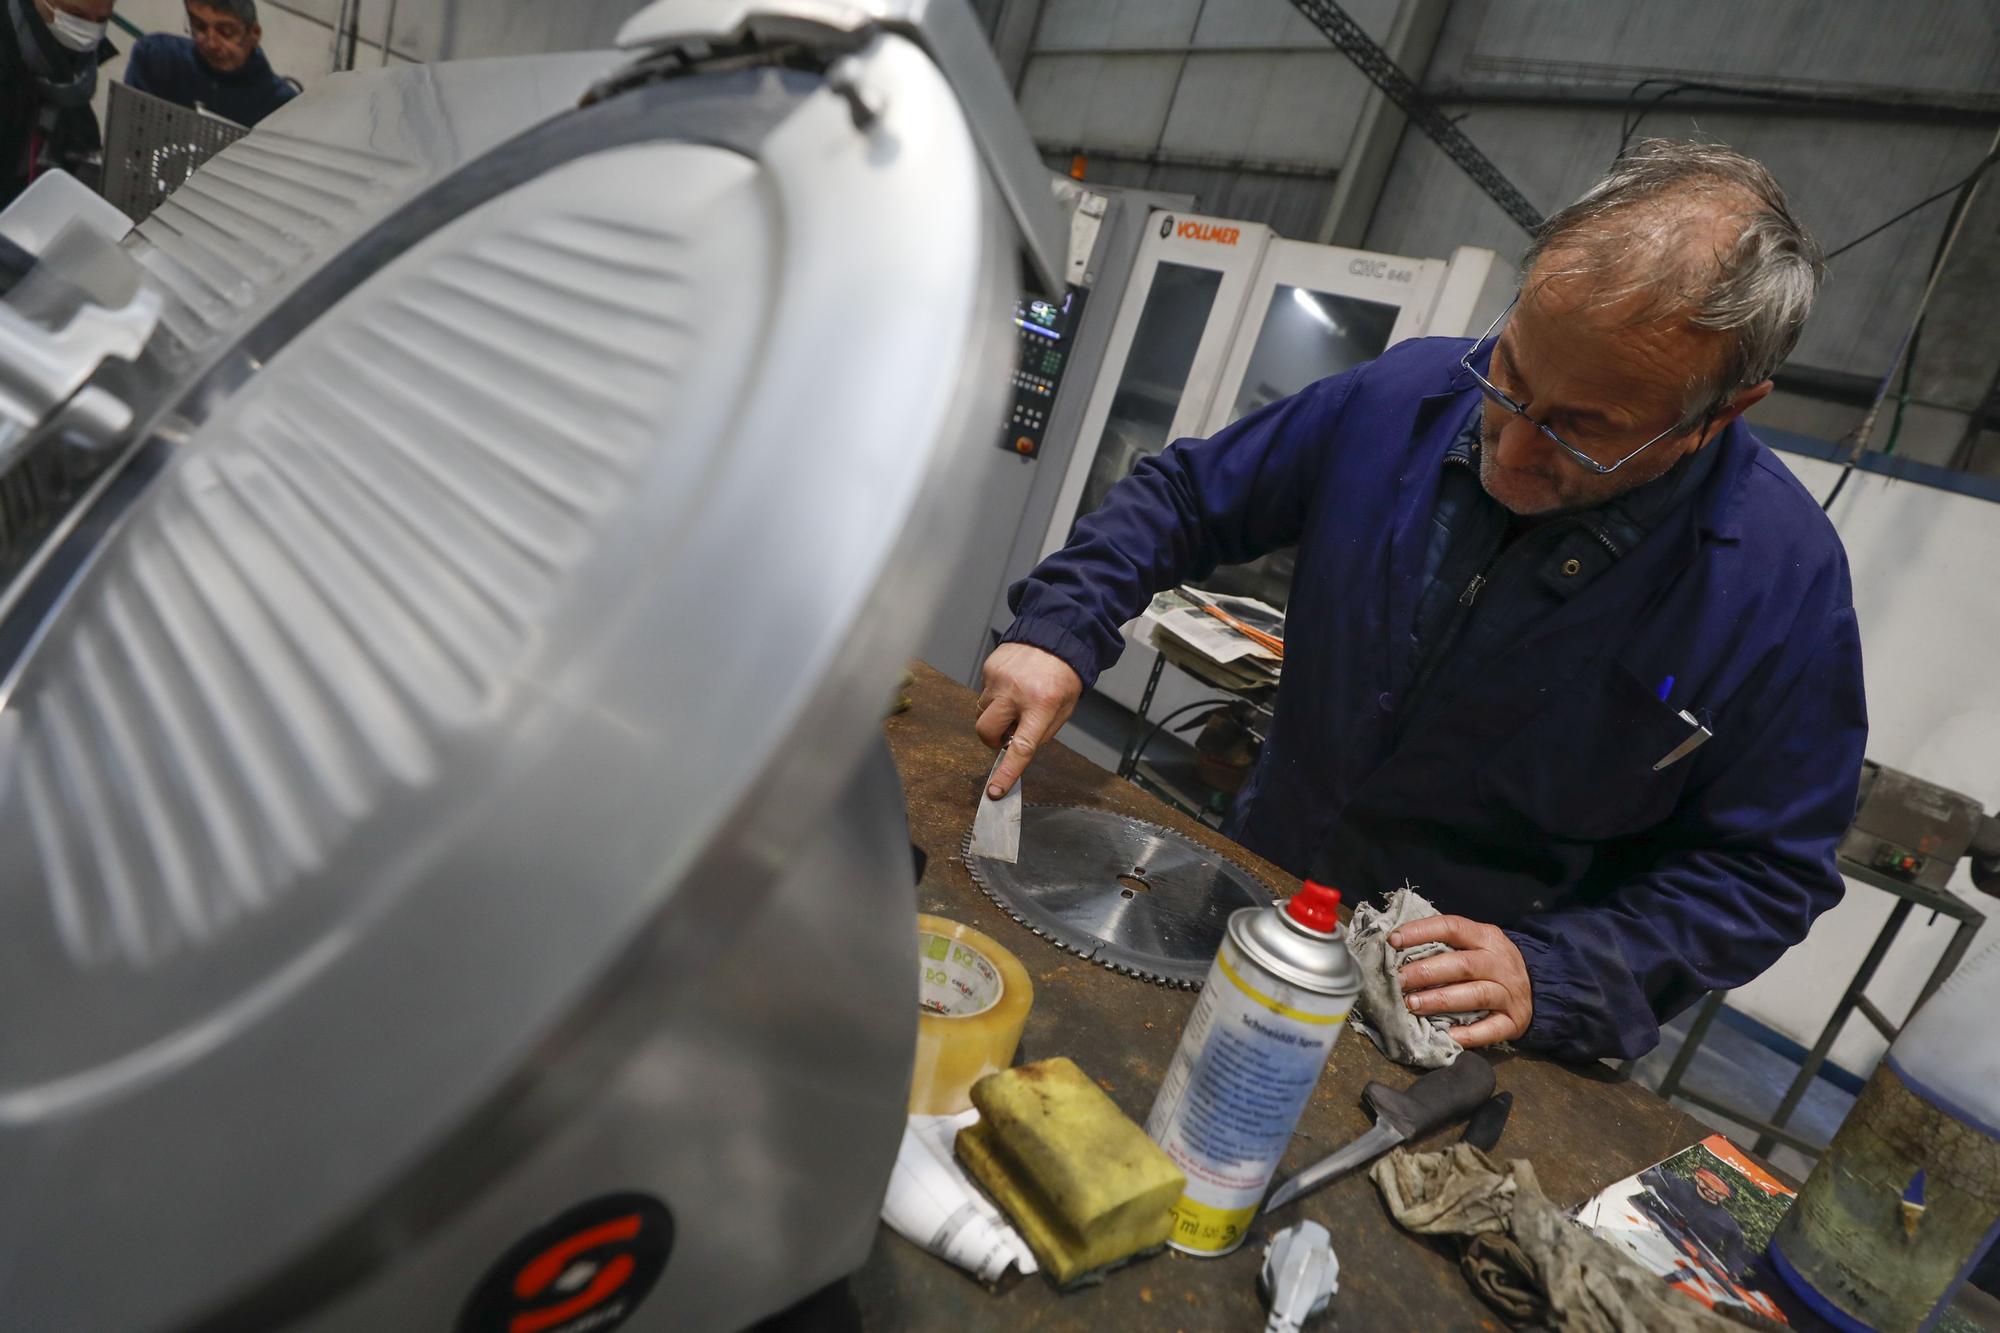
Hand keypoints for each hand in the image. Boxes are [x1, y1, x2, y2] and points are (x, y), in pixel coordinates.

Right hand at [974, 643, 1082, 797]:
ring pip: (982, 712)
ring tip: (1015, 702)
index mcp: (1042, 706)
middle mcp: (1016, 692)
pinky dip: (995, 696)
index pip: (1021, 747)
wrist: (1057, 636)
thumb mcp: (1063, 710)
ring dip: (994, 715)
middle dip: (991, 740)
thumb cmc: (1063, 677)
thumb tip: (1014, 749)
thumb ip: (1040, 733)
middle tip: (1005, 735)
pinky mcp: (990, 667)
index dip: (1007, 772)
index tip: (995, 790)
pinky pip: (984, 692)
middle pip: (986, 730)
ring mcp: (999, 678)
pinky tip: (1012, 685)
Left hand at [1392, 915, 1533, 1047]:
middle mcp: (1500, 963)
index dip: (1421, 932)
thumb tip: (1397, 947)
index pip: (1452, 927)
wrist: (1538, 986)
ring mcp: (1509, 993)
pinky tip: (1445, 1036)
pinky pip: (1490, 1030)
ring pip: (1475, 995)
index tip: (1393, 941)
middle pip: (1462, 965)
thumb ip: (1444, 944)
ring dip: (1440, 1000)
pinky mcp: (1514, 1021)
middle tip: (1398, 981)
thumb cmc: (1489, 963)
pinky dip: (1467, 1034)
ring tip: (1412, 1005)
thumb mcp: (1475, 943)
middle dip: (1426, 972)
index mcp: (1487, 937)